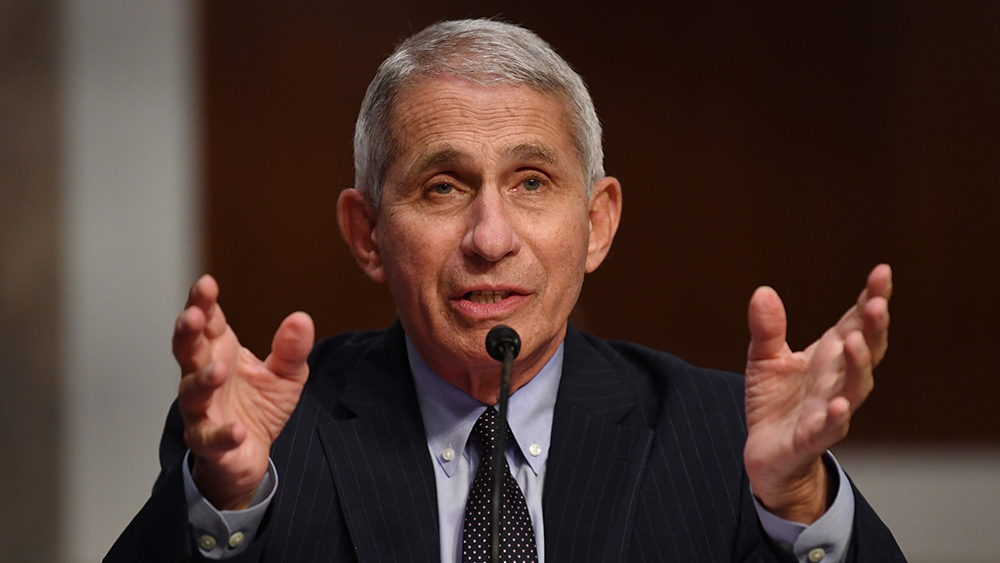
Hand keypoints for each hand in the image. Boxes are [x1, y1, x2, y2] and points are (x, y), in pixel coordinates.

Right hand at [173, 275, 313, 509]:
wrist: (249, 455)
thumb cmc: (258, 407)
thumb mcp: (286, 375)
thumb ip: (291, 349)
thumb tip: (301, 319)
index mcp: (220, 352)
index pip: (207, 322)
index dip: (202, 303)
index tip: (206, 284)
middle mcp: (203, 377)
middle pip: (187, 350)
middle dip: (188, 332)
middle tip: (193, 316)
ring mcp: (202, 410)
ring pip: (192, 392)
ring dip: (202, 380)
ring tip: (218, 369)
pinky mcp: (209, 443)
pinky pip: (210, 438)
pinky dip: (222, 434)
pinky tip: (235, 429)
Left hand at [743, 264, 891, 523]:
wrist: (766, 454)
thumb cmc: (775, 403)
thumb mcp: (764, 359)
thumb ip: (767, 329)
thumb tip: (763, 292)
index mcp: (830, 357)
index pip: (856, 323)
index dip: (872, 298)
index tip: (882, 271)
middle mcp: (837, 381)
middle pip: (865, 351)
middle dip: (873, 328)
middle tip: (877, 303)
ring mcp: (828, 410)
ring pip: (854, 388)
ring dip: (858, 365)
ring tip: (855, 342)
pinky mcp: (811, 438)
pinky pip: (829, 429)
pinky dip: (836, 418)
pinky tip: (839, 406)